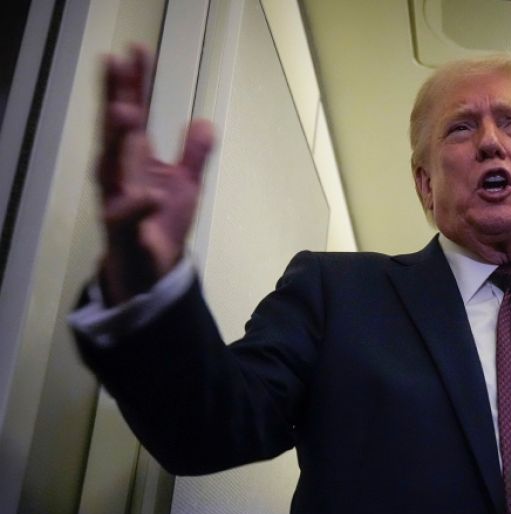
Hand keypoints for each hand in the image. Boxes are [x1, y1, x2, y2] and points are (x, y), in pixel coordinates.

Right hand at [97, 44, 214, 304]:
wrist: (151, 272)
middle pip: (116, 130)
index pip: (134, 114)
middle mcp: (120, 174)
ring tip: (128, 111)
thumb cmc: (160, 224)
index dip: (135, 84)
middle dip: (117, 97)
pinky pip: (127, 217)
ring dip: (119, 140)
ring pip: (112, 167)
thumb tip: (205, 121)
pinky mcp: (125, 233)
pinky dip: (137, 205)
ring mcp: (118, 201)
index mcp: (134, 159)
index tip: (137, 51)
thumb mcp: (185, 185)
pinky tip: (149, 194)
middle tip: (118, 64)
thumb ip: (193, 154)